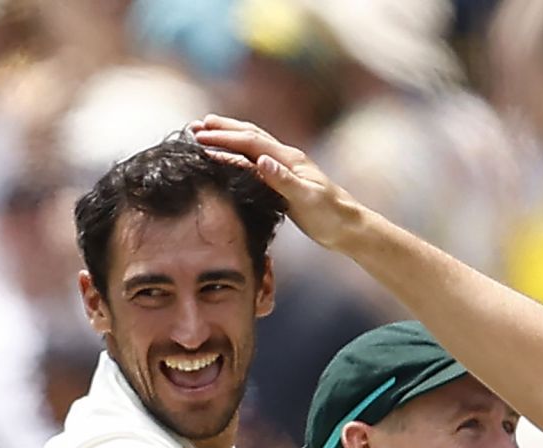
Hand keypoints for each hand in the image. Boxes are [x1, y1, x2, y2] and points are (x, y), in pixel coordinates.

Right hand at [190, 115, 363, 251]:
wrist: (348, 227)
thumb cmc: (330, 215)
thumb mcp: (306, 199)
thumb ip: (283, 179)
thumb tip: (261, 160)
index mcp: (289, 159)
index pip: (251, 142)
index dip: (225, 138)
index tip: (200, 137)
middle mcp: (285, 159)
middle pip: (249, 135)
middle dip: (222, 129)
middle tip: (195, 126)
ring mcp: (284, 169)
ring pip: (251, 146)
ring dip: (229, 137)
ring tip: (206, 133)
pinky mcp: (283, 182)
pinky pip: (254, 163)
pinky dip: (237, 156)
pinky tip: (228, 158)